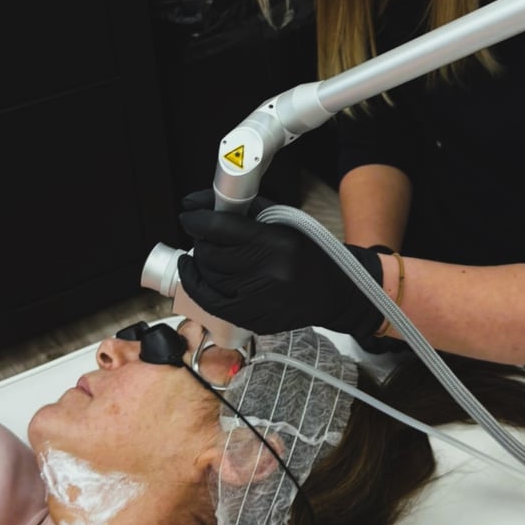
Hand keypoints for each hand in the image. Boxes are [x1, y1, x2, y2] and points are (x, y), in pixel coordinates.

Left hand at [177, 191, 385, 340]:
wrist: (335, 293)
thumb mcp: (285, 222)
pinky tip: (192, 270)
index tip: (189, 213)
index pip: (223, 228)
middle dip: (201, 239)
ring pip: (208, 277)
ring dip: (200, 261)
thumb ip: (247, 211)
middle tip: (203, 232)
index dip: (198, 219)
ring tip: (206, 250)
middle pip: (212, 254)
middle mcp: (268, 275)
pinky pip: (210, 302)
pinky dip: (195, 284)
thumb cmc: (308, 253)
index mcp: (278, 245)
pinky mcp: (253, 320)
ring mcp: (259, 301)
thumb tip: (202, 204)